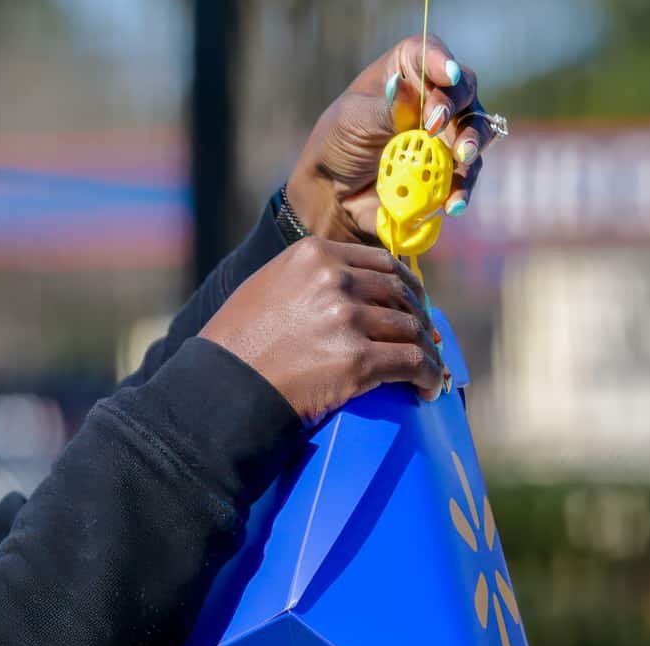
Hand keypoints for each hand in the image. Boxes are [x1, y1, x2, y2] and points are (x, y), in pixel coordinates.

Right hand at [200, 237, 444, 420]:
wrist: (220, 388)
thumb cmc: (235, 345)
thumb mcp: (266, 288)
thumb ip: (308, 278)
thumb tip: (351, 288)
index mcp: (314, 254)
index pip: (380, 263)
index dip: (404, 286)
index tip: (412, 304)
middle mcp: (334, 279)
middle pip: (401, 294)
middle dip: (419, 317)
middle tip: (424, 339)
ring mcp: (347, 318)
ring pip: (412, 329)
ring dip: (426, 350)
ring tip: (429, 369)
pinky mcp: (357, 360)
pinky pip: (413, 363)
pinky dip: (429, 375)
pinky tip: (429, 388)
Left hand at [286, 35, 495, 244]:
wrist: (332, 193)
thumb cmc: (338, 144)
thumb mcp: (352, 121)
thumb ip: (383, 109)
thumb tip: (409, 93)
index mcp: (405, 71)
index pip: (428, 53)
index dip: (440, 61)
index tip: (446, 76)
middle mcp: (433, 96)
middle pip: (462, 89)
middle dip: (456, 104)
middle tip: (437, 125)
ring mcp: (447, 131)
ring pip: (475, 129)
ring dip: (471, 143)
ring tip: (462, 157)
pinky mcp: (450, 167)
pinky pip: (467, 173)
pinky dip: (463, 186)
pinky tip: (454, 201)